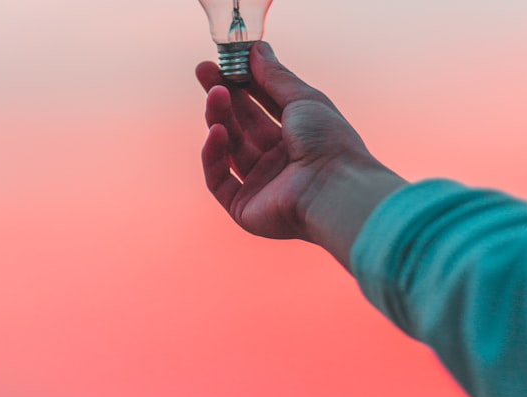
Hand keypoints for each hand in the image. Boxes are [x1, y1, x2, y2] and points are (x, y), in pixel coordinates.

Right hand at [196, 42, 405, 267]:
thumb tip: (257, 48)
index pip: (261, 106)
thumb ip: (275, 76)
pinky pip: (219, 180)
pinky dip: (214, 156)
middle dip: (222, 97)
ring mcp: (260, 185)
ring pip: (229, 148)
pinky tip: (217, 132)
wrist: (334, 189)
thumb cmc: (328, 142)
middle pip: (242, 125)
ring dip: (219, 119)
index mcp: (296, 138)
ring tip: (214, 94)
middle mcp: (278, 162)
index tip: (223, 61)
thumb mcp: (303, 99)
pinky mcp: (243, 208)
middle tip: (203, 70)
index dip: (242, 84)